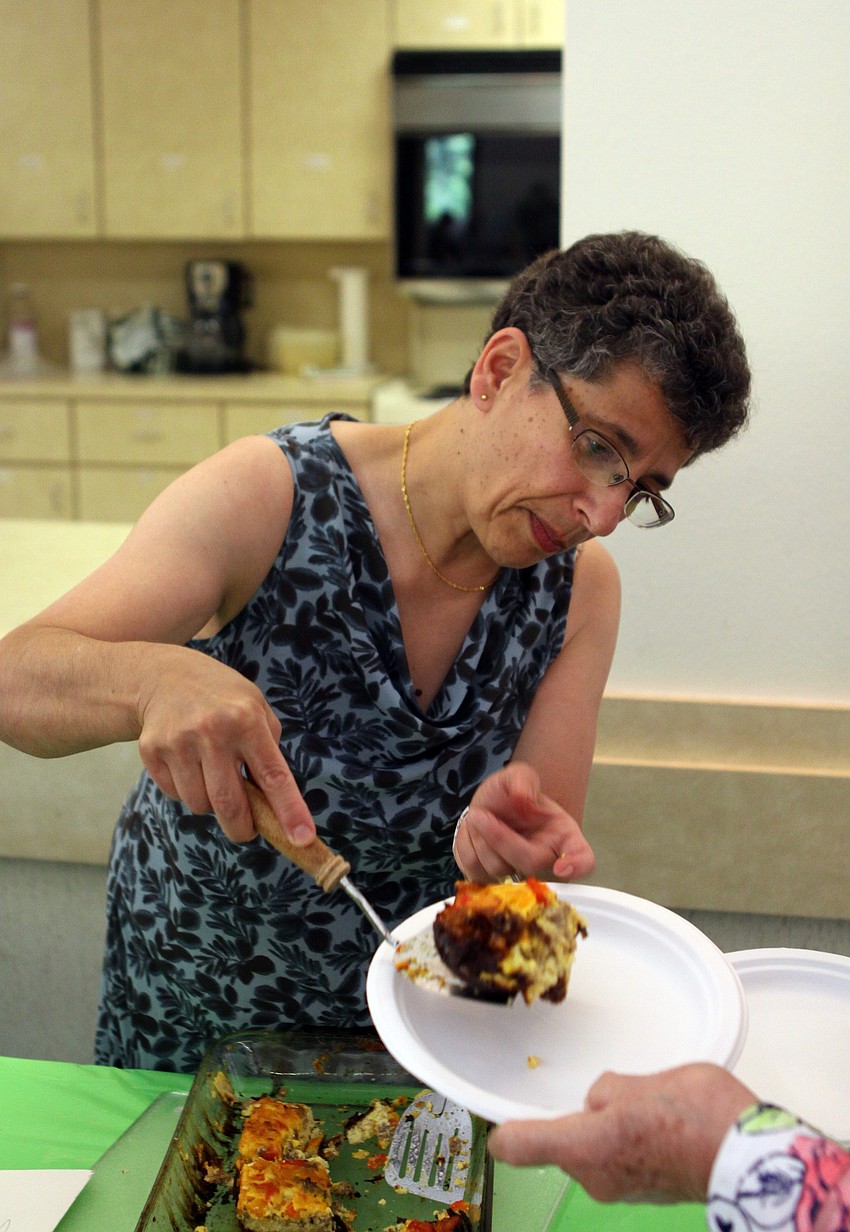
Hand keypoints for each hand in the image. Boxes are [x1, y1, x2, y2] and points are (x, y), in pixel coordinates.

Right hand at [136, 645, 314, 845]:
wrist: (166, 677)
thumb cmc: (223, 698)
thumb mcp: (257, 708)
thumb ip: (269, 750)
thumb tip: (274, 802)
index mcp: (247, 719)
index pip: (273, 775)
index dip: (289, 810)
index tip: (303, 838)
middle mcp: (212, 731)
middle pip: (230, 803)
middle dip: (242, 828)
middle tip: (247, 830)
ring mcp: (178, 741)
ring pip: (200, 804)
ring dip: (211, 804)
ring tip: (213, 776)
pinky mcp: (152, 750)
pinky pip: (175, 794)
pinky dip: (186, 791)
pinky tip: (188, 765)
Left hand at [454, 761, 594, 881]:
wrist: (487, 806)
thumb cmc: (510, 793)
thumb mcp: (518, 775)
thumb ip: (523, 779)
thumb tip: (524, 798)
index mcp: (562, 835)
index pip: (583, 858)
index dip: (577, 865)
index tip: (562, 866)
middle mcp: (544, 859)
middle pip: (530, 861)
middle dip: (501, 838)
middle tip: (479, 814)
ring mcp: (517, 873)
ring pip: (497, 867)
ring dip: (480, 837)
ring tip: (479, 817)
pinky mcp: (490, 880)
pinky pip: (474, 869)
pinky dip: (466, 845)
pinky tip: (473, 832)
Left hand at [488, 1064, 756, 1203]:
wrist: (748, 1156)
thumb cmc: (692, 1114)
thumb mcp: (639, 1083)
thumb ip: (608, 1091)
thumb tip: (601, 1101)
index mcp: (584, 1146)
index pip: (520, 1144)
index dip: (504, 1130)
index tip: (495, 1119)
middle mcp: (595, 1177)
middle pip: (566, 1142)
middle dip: (582, 1116)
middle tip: (612, 1091)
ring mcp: (623, 1190)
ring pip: (597, 1148)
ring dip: (610, 1127)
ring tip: (649, 1103)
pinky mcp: (648, 1193)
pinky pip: (624, 1159)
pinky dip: (633, 1141)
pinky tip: (663, 1123)